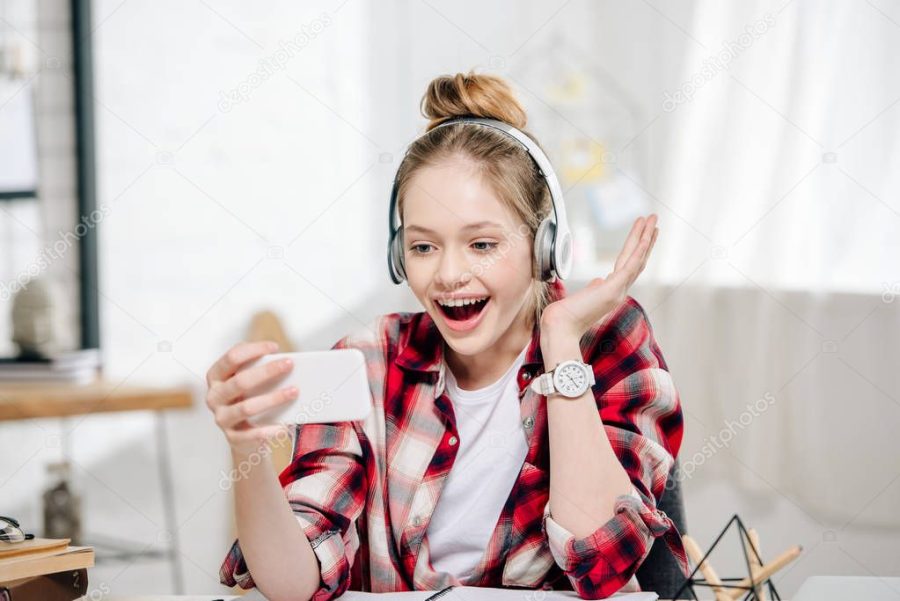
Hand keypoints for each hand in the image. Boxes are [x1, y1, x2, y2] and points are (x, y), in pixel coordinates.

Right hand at [205, 341, 297, 454]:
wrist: (245, 437)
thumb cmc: (250, 400)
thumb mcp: (250, 383)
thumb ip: (259, 371)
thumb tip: (285, 362)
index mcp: (216, 377)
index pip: (231, 357)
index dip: (253, 350)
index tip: (274, 347)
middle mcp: (214, 397)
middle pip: (240, 381)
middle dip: (267, 371)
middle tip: (289, 364)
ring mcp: (221, 418)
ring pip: (247, 407)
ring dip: (273, 398)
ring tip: (294, 391)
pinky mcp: (233, 438)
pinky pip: (252, 435)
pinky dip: (269, 431)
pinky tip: (284, 427)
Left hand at [541, 214, 658, 342]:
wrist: (560, 327)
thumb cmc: (567, 315)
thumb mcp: (585, 296)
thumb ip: (596, 288)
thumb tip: (599, 280)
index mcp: (612, 291)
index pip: (629, 265)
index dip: (638, 249)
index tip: (644, 234)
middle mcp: (619, 291)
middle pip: (637, 259)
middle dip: (646, 238)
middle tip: (653, 219)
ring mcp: (618, 290)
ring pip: (638, 259)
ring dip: (646, 238)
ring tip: (652, 219)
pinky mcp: (614, 289)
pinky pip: (631, 266)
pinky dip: (639, 250)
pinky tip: (645, 237)